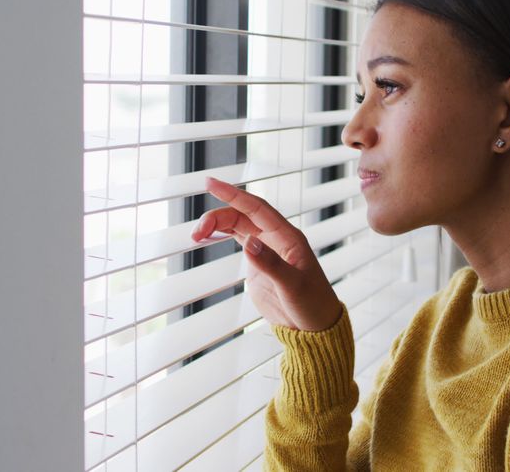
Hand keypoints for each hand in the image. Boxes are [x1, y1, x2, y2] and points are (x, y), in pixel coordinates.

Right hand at [189, 176, 342, 331]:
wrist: (313, 326)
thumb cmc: (312, 303)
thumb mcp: (292, 286)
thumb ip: (270, 265)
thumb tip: (248, 243)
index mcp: (288, 237)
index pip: (257, 208)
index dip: (234, 195)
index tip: (211, 184)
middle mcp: (276, 238)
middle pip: (242, 215)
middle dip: (218, 217)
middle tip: (197, 231)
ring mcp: (266, 249)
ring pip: (237, 225)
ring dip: (216, 225)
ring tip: (196, 235)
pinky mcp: (258, 262)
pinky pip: (237, 238)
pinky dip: (221, 234)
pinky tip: (206, 236)